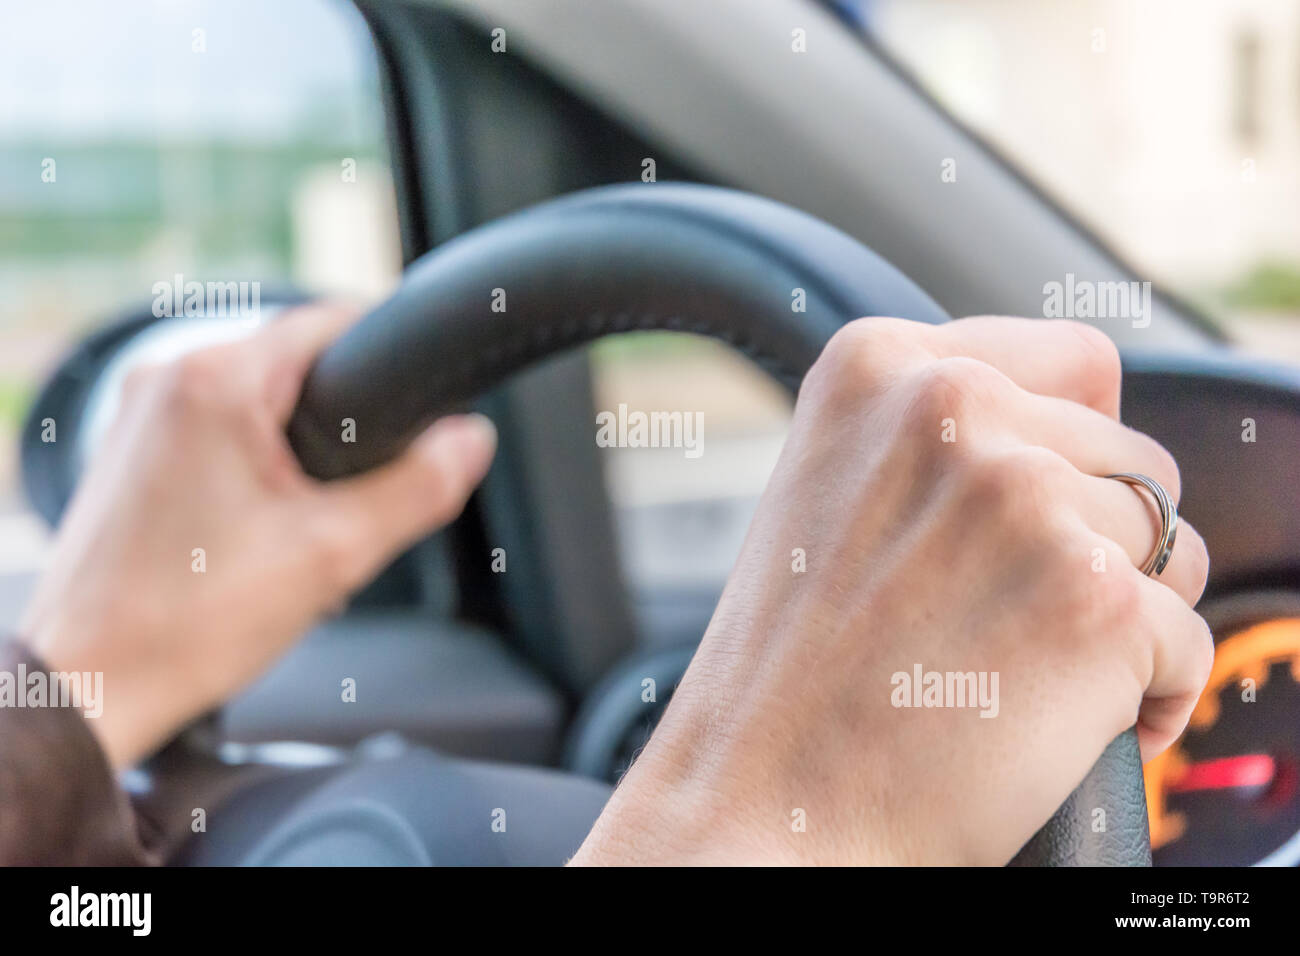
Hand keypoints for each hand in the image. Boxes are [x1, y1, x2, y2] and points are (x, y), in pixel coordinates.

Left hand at [20, 303, 496, 767]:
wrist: (90, 686)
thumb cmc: (186, 624)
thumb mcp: (336, 552)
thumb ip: (421, 487)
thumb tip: (471, 441)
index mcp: (216, 379)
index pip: (336, 323)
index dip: (391, 364)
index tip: (418, 413)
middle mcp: (166, 377)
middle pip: (298, 365)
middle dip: (341, 427)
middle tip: (347, 503)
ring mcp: (139, 413)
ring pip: (258, 402)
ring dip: (297, 453)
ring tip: (295, 532)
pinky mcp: (129, 452)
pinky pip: (217, 432)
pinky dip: (254, 469)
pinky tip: (254, 537)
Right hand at [573, 316, 1211, 865]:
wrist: (763, 805)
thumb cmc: (788, 676)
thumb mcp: (827, 492)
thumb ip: (937, 437)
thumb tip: (1069, 440)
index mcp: (877, 367)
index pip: (1075, 361)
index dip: (1074, 449)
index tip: (1036, 514)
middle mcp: (955, 409)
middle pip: (1129, 455)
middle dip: (1097, 539)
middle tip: (1009, 616)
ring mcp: (1026, 496)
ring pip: (1169, 544)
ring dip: (1126, 613)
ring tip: (1030, 669)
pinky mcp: (1094, 598)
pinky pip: (1186, 639)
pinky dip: (1146, 694)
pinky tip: (1059, 722)